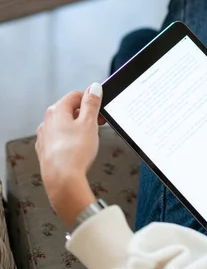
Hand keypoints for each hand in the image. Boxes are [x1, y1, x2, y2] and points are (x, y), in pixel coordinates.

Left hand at [35, 83, 102, 226]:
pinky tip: (78, 150)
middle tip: (98, 125)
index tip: (100, 109)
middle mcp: (47, 121)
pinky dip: (69, 140)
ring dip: (77, 128)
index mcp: (57, 110)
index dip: (90, 100)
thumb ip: (92, 103)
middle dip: (85, 115)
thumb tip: (94, 87)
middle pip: (69, 110)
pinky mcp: (45, 151)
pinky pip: (59, 139)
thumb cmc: (75, 153)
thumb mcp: (89, 123)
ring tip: (89, 139)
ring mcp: (44, 137)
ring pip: (64, 125)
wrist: (62, 181)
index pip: (75, 96)